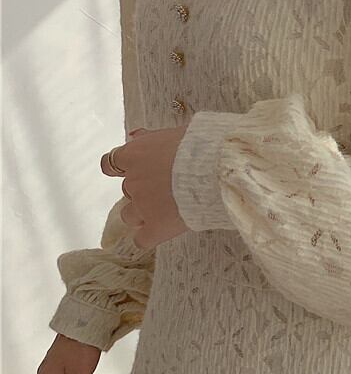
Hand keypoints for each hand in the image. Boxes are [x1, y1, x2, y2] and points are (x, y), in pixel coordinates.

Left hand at [100, 126, 190, 247]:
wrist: (217, 169)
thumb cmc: (201, 146)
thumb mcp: (173, 134)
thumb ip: (150, 138)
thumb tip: (133, 135)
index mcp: (135, 155)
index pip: (110, 163)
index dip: (119, 169)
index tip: (126, 171)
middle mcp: (133, 181)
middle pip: (127, 190)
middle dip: (142, 190)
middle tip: (166, 188)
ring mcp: (142, 206)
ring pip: (129, 215)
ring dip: (142, 213)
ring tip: (166, 210)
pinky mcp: (156, 227)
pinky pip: (142, 239)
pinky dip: (149, 236)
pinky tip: (160, 231)